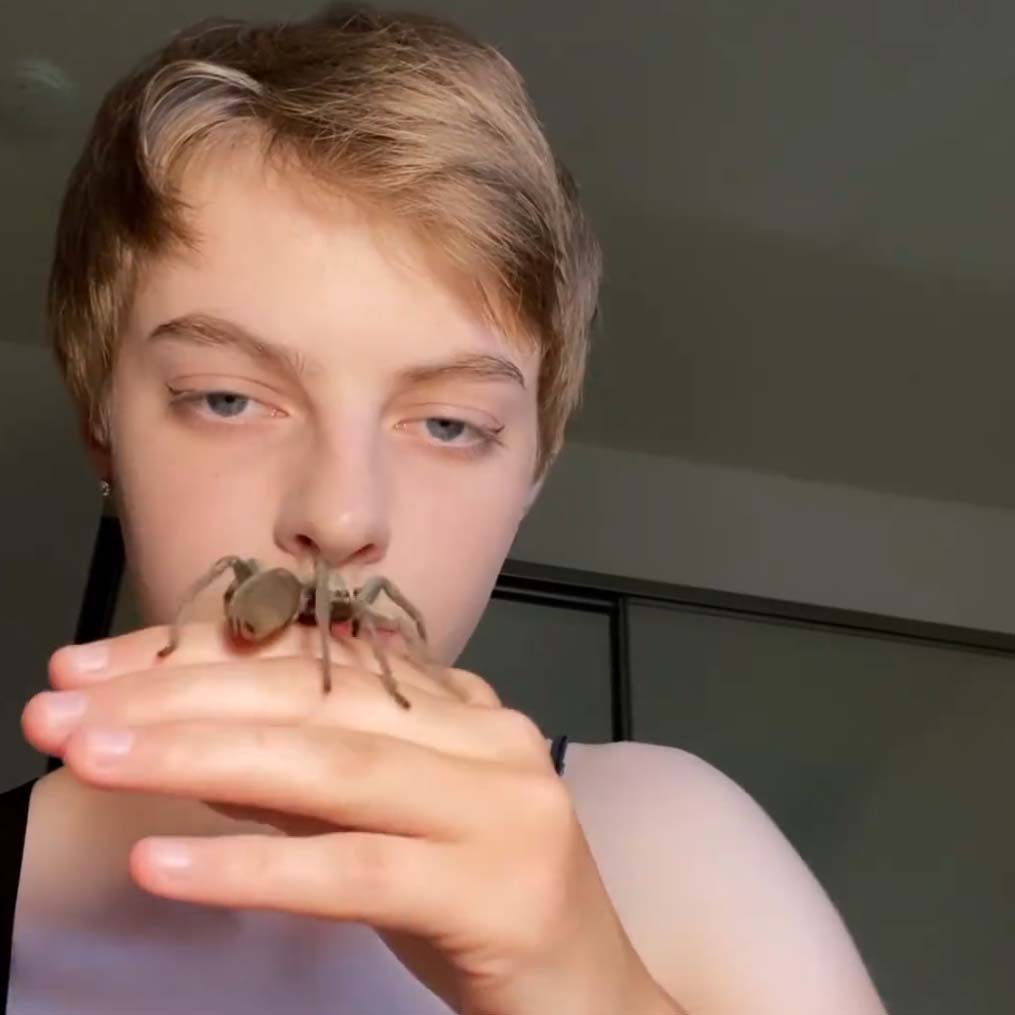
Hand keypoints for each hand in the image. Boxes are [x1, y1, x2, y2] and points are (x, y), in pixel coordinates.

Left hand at [22, 623, 668, 1014]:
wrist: (591, 996)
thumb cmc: (478, 905)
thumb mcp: (386, 822)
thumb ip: (307, 775)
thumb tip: (194, 737)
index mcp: (460, 709)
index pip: (314, 663)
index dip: (200, 657)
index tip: (91, 669)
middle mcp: (487, 738)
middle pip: (318, 702)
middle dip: (181, 698)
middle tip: (64, 707)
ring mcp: (501, 809)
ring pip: (333, 767)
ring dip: (200, 757)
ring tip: (93, 758)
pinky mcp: (498, 891)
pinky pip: (359, 871)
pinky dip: (257, 866)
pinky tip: (167, 864)